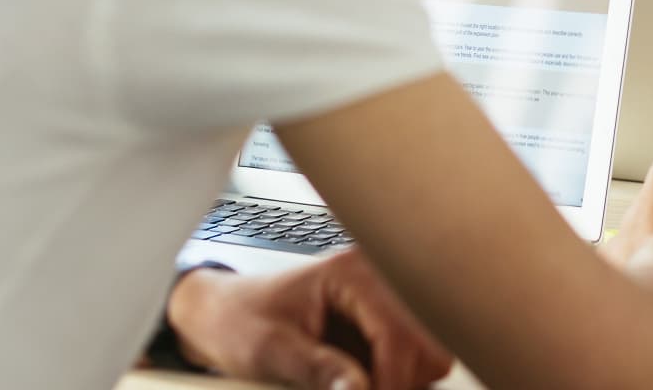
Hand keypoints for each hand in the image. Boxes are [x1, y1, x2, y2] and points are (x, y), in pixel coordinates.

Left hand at [164, 246, 453, 389]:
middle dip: (401, 381)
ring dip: (401, 380)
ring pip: (429, 354)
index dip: (392, 382)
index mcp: (353, 274)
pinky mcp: (384, 320)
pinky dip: (394, 378)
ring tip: (359, 385)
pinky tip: (363, 379)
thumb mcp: (271, 351)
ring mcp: (386, 299)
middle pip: (428, 345)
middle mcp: (379, 278)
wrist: (223, 316)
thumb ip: (319, 370)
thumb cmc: (240, 322)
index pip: (400, 334)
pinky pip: (414, 359)